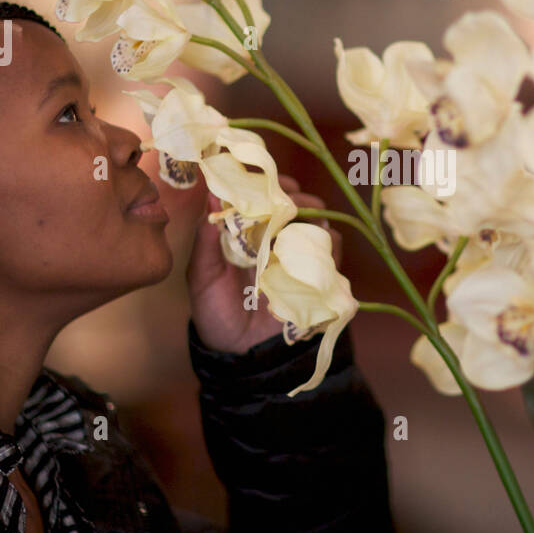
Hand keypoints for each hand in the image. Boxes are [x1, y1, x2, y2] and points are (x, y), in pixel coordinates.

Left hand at [187, 174, 342, 354]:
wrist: (240, 354)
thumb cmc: (216, 312)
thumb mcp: (203, 274)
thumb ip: (207, 237)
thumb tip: (211, 195)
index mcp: (244, 233)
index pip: (260, 196)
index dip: (265, 182)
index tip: (264, 178)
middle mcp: (273, 239)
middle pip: (293, 203)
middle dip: (292, 195)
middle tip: (287, 197)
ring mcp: (296, 255)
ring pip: (315, 221)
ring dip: (310, 213)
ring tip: (298, 218)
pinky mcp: (316, 274)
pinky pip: (330, 249)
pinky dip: (326, 240)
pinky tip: (312, 243)